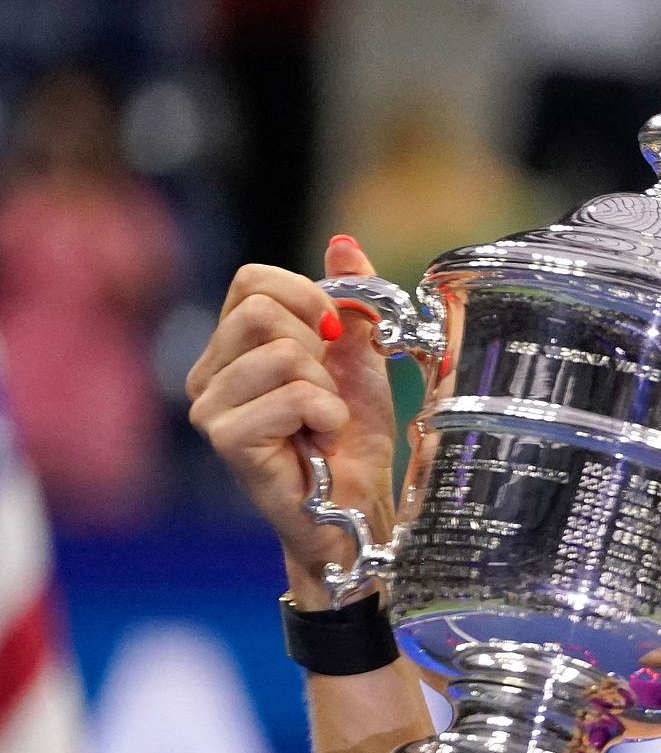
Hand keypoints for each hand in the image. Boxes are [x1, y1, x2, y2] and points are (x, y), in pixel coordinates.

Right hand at [185, 238, 397, 603]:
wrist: (356, 507)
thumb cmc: (351, 441)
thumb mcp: (360, 359)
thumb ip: (349, 303)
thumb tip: (343, 245)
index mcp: (231, 348)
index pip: (252, 281)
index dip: (307, 296)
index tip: (337, 335)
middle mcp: (208, 374)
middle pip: (260, 310)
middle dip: (317, 346)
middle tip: (326, 390)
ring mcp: (210, 408)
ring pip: (282, 353)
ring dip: (325, 389)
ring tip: (323, 422)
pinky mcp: (228, 440)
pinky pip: (293, 395)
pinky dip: (325, 416)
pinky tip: (319, 443)